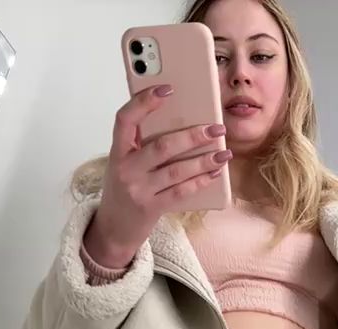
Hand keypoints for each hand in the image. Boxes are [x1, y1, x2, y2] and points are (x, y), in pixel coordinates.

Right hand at [84, 85, 230, 267]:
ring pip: (175, 170)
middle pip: (161, 146)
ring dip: (203, 160)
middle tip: (216, 127)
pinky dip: (199, 181)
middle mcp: (126, 168)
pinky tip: (214, 173)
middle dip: (192, 135)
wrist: (113, 229)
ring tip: (224, 152)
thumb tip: (179, 119)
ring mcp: (138, 190)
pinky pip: (180, 192)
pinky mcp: (151, 208)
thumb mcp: (124, 163)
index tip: (167, 89)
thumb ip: (140, 143)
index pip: (125, 119)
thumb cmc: (124, 189)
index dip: (144, 102)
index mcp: (117, 151)